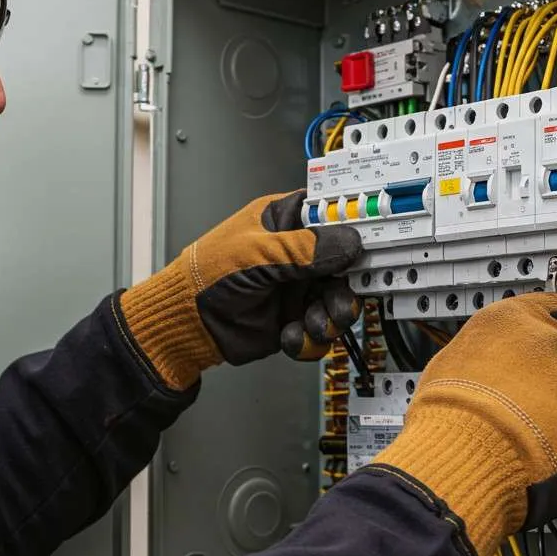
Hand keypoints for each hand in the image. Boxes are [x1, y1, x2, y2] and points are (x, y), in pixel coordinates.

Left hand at [118, 190, 362, 390]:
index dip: (354, 229)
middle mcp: (297, 253)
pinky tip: (289, 337)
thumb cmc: (206, 275)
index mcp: (286, 221)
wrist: (187, 325)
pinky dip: (309, 339)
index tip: (370, 246)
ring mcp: (297, 287)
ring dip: (329, 318)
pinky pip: (320, 331)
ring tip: (310, 325)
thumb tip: (347, 242)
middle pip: (346, 267)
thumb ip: (304, 249)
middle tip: (337, 302)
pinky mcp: (294, 319)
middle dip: (344, 289)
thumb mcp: (256, 254)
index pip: (333, 216)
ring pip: (337, 302)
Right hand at [371, 292, 556, 555]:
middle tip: (547, 395)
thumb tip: (486, 363)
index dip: (555, 329)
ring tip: (547, 431)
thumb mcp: (453, 361)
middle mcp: (553, 342)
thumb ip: (485, 352)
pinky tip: (553, 454)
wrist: (461, 456)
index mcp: (515, 319)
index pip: (556, 306)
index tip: (554, 340)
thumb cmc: (447, 415)